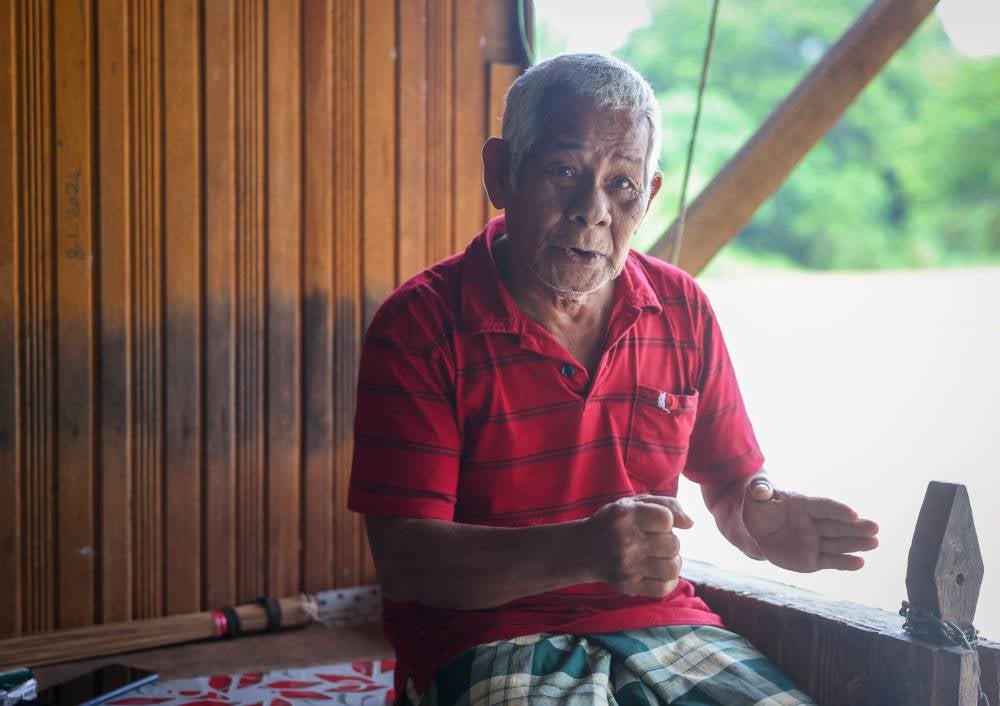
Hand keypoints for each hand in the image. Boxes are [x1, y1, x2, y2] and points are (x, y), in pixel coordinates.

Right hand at [583, 494, 693, 596]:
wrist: (583, 549)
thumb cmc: (615, 522)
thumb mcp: (634, 503)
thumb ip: (666, 505)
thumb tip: (691, 523)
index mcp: (625, 515)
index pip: (667, 518)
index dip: (668, 520)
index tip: (655, 522)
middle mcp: (624, 541)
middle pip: (673, 544)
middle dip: (669, 541)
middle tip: (656, 541)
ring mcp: (626, 567)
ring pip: (672, 568)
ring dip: (672, 561)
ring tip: (661, 557)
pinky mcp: (627, 586)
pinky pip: (664, 588)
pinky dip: (667, 580)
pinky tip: (658, 571)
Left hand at [742, 478, 878, 571]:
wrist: (754, 530)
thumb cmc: (758, 507)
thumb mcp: (755, 496)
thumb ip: (760, 491)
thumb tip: (761, 490)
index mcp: (803, 505)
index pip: (824, 506)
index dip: (838, 510)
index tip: (853, 514)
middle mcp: (814, 523)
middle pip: (837, 525)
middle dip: (856, 527)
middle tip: (875, 528)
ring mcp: (814, 542)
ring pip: (838, 543)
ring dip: (856, 544)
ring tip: (874, 543)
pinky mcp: (812, 560)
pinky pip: (829, 561)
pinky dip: (844, 563)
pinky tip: (860, 563)